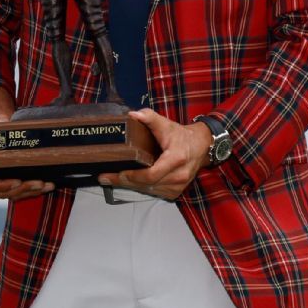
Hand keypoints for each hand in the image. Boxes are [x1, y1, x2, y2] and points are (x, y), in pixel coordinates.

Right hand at [0, 113, 53, 200]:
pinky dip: (35, 191)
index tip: (17, 181)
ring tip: (46, 185)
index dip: (1, 185)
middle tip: (39, 183)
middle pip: (3, 192)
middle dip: (22, 189)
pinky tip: (48, 185)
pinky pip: (21, 193)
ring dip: (31, 191)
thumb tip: (2, 120)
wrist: (4, 136)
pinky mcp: (12, 188)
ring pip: (14, 195)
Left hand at [97, 109, 212, 200]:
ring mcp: (178, 186)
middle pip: (147, 184)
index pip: (151, 174)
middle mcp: (178, 175)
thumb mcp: (166, 124)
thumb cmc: (182, 136)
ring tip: (114, 179)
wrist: (201, 146)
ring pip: (149, 190)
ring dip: (132, 185)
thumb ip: (150, 117)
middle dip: (125, 182)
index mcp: (176, 159)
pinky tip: (132, 181)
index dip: (133, 176)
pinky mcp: (176, 191)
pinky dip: (143, 187)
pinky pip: (155, 192)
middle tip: (106, 178)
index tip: (117, 173)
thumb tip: (133, 114)